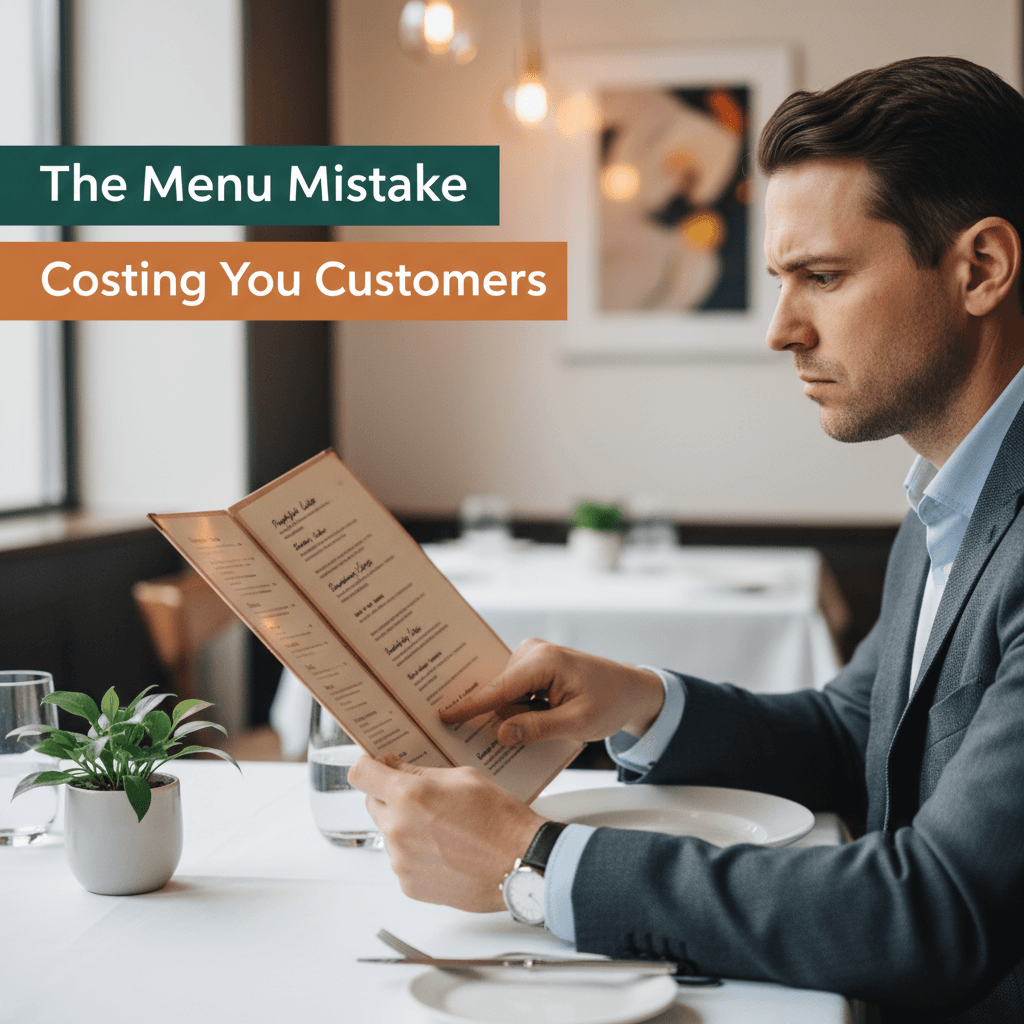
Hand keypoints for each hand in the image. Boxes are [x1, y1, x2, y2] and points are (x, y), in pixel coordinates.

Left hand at [347, 754, 544, 911]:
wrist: (521, 863)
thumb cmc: (500, 820)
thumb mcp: (463, 777)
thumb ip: (420, 772)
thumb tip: (393, 767)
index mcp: (408, 795)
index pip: (360, 773)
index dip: (368, 766)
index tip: (375, 766)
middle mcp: (398, 829)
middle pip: (372, 803)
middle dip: (390, 797)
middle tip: (423, 798)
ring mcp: (401, 861)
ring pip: (389, 833)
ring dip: (406, 827)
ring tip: (443, 829)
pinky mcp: (409, 885)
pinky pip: (402, 860)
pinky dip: (417, 854)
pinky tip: (445, 851)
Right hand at [440, 638, 664, 745]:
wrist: (631, 689)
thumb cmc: (611, 702)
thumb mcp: (578, 723)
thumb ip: (538, 729)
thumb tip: (501, 734)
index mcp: (542, 661)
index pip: (498, 689)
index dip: (470, 707)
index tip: (443, 716)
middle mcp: (532, 651)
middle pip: (501, 695)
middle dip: (511, 718)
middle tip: (545, 727)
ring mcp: (532, 655)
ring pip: (507, 696)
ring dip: (522, 714)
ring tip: (555, 718)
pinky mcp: (533, 664)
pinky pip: (516, 692)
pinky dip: (525, 708)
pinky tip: (548, 715)